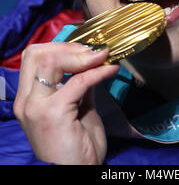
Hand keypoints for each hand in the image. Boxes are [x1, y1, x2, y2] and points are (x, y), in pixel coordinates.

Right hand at [13, 42, 119, 164]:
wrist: (77, 176)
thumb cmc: (77, 147)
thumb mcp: (77, 108)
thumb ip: (79, 84)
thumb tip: (92, 61)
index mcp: (28, 98)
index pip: (34, 57)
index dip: (61, 47)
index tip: (86, 49)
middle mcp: (26, 101)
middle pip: (36, 54)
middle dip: (67, 46)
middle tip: (93, 51)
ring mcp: (36, 107)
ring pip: (50, 61)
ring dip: (81, 56)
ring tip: (102, 57)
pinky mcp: (53, 113)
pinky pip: (78, 81)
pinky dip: (97, 71)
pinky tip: (111, 69)